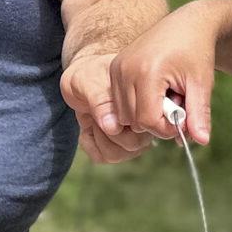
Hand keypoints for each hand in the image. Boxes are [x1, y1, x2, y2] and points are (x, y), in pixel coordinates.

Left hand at [60, 46, 156, 163]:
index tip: (107, 111)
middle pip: (134, 144)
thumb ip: (101, 102)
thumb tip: (113, 127)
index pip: (148, 126)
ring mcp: (132, 136)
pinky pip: (104, 156)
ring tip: (94, 117)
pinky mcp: (116, 145)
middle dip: (108, 131)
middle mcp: (144, 123)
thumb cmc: (90, 74)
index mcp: (146, 103)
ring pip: (118, 154)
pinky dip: (90, 143)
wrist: (83, 78)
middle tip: (97, 112)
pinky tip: (89, 126)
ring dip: (98, 137)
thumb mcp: (90, 81)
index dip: (127, 124)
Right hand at [108, 6, 221, 146]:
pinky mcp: (113, 69)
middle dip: (156, 121)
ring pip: (124, 115)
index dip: (167, 128)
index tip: (184, 117)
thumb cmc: (196, 52)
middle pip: (133, 121)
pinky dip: (136, 105)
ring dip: (145, 114)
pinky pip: (120, 103)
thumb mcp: (202, 84)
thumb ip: (199, 114)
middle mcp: (125, 70)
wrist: (186, 23)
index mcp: (147, 72)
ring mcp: (116, 68)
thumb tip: (201, 141)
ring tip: (165, 95)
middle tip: (176, 101)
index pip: (147, 120)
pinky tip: (154, 91)